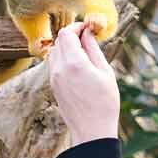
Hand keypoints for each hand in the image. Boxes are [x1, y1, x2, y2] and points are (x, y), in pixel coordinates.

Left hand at [46, 21, 120, 145]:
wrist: (91, 131)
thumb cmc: (104, 102)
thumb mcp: (105, 72)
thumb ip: (93, 49)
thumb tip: (88, 32)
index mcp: (74, 63)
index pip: (66, 33)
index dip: (77, 26)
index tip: (89, 28)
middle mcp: (59, 69)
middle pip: (58, 41)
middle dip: (72, 35)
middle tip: (88, 39)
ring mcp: (53, 78)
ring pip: (54, 52)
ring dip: (66, 47)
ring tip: (84, 54)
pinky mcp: (53, 86)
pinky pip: (54, 64)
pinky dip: (63, 58)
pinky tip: (78, 66)